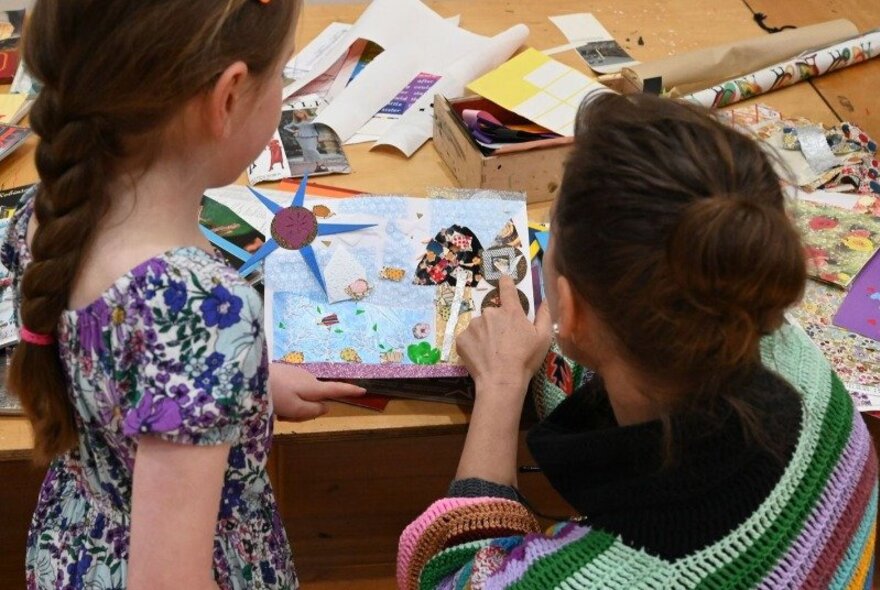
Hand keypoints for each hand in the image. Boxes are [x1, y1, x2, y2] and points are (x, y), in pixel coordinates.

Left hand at [269, 363, 364, 420]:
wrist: (250, 374)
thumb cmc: (274, 394)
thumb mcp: (295, 409)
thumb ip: (313, 410)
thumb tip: (326, 407)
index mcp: (313, 387)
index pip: (336, 389)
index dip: (350, 391)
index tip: (363, 390)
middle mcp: (307, 377)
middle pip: (316, 396)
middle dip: (307, 408)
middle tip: (287, 417)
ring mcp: (296, 373)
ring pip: (302, 393)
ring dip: (294, 404)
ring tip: (276, 409)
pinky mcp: (284, 372)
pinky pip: (292, 389)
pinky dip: (286, 397)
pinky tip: (272, 399)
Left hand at [457, 276, 552, 390]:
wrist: (501, 381)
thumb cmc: (525, 359)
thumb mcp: (543, 338)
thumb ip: (544, 315)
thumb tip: (546, 299)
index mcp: (510, 311)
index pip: (506, 287)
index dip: (505, 282)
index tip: (503, 280)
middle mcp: (489, 313)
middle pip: (492, 312)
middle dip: (497, 323)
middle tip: (503, 341)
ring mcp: (473, 325)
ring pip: (479, 326)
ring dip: (484, 334)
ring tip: (492, 352)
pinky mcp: (461, 339)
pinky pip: (468, 338)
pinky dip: (473, 345)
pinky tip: (481, 357)